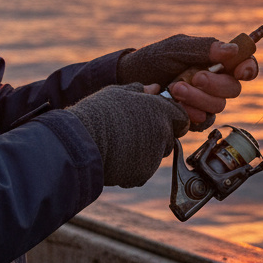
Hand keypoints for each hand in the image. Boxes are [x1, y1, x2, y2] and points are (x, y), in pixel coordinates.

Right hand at [68, 83, 189, 188]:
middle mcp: (162, 133)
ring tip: (120, 144)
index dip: (171, 118)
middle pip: (169, 138)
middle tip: (132, 132)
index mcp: (159, 110)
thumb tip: (154, 88)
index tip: (157, 119)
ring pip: (155, 155)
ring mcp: (154, 156)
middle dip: (157, 136)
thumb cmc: (97, 113)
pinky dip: (133, 167)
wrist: (81, 142)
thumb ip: (140, 91)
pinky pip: (142, 170)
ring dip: (144, 152)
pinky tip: (116, 157)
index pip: (181, 117)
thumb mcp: (117, 93)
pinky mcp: (143, 174)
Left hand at [117, 35, 258, 126]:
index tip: (240, 71)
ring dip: (197, 98)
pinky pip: (205, 122)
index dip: (248, 68)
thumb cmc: (153, 59)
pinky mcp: (194, 118)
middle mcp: (215, 82)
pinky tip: (176, 104)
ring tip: (174, 88)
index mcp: (216, 61)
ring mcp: (205, 101)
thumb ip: (203, 48)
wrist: (130, 80)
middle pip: (234, 89)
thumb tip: (232, 50)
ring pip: (218, 106)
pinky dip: (191, 113)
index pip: (244, 65)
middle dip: (214, 84)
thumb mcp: (176, 48)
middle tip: (193, 77)